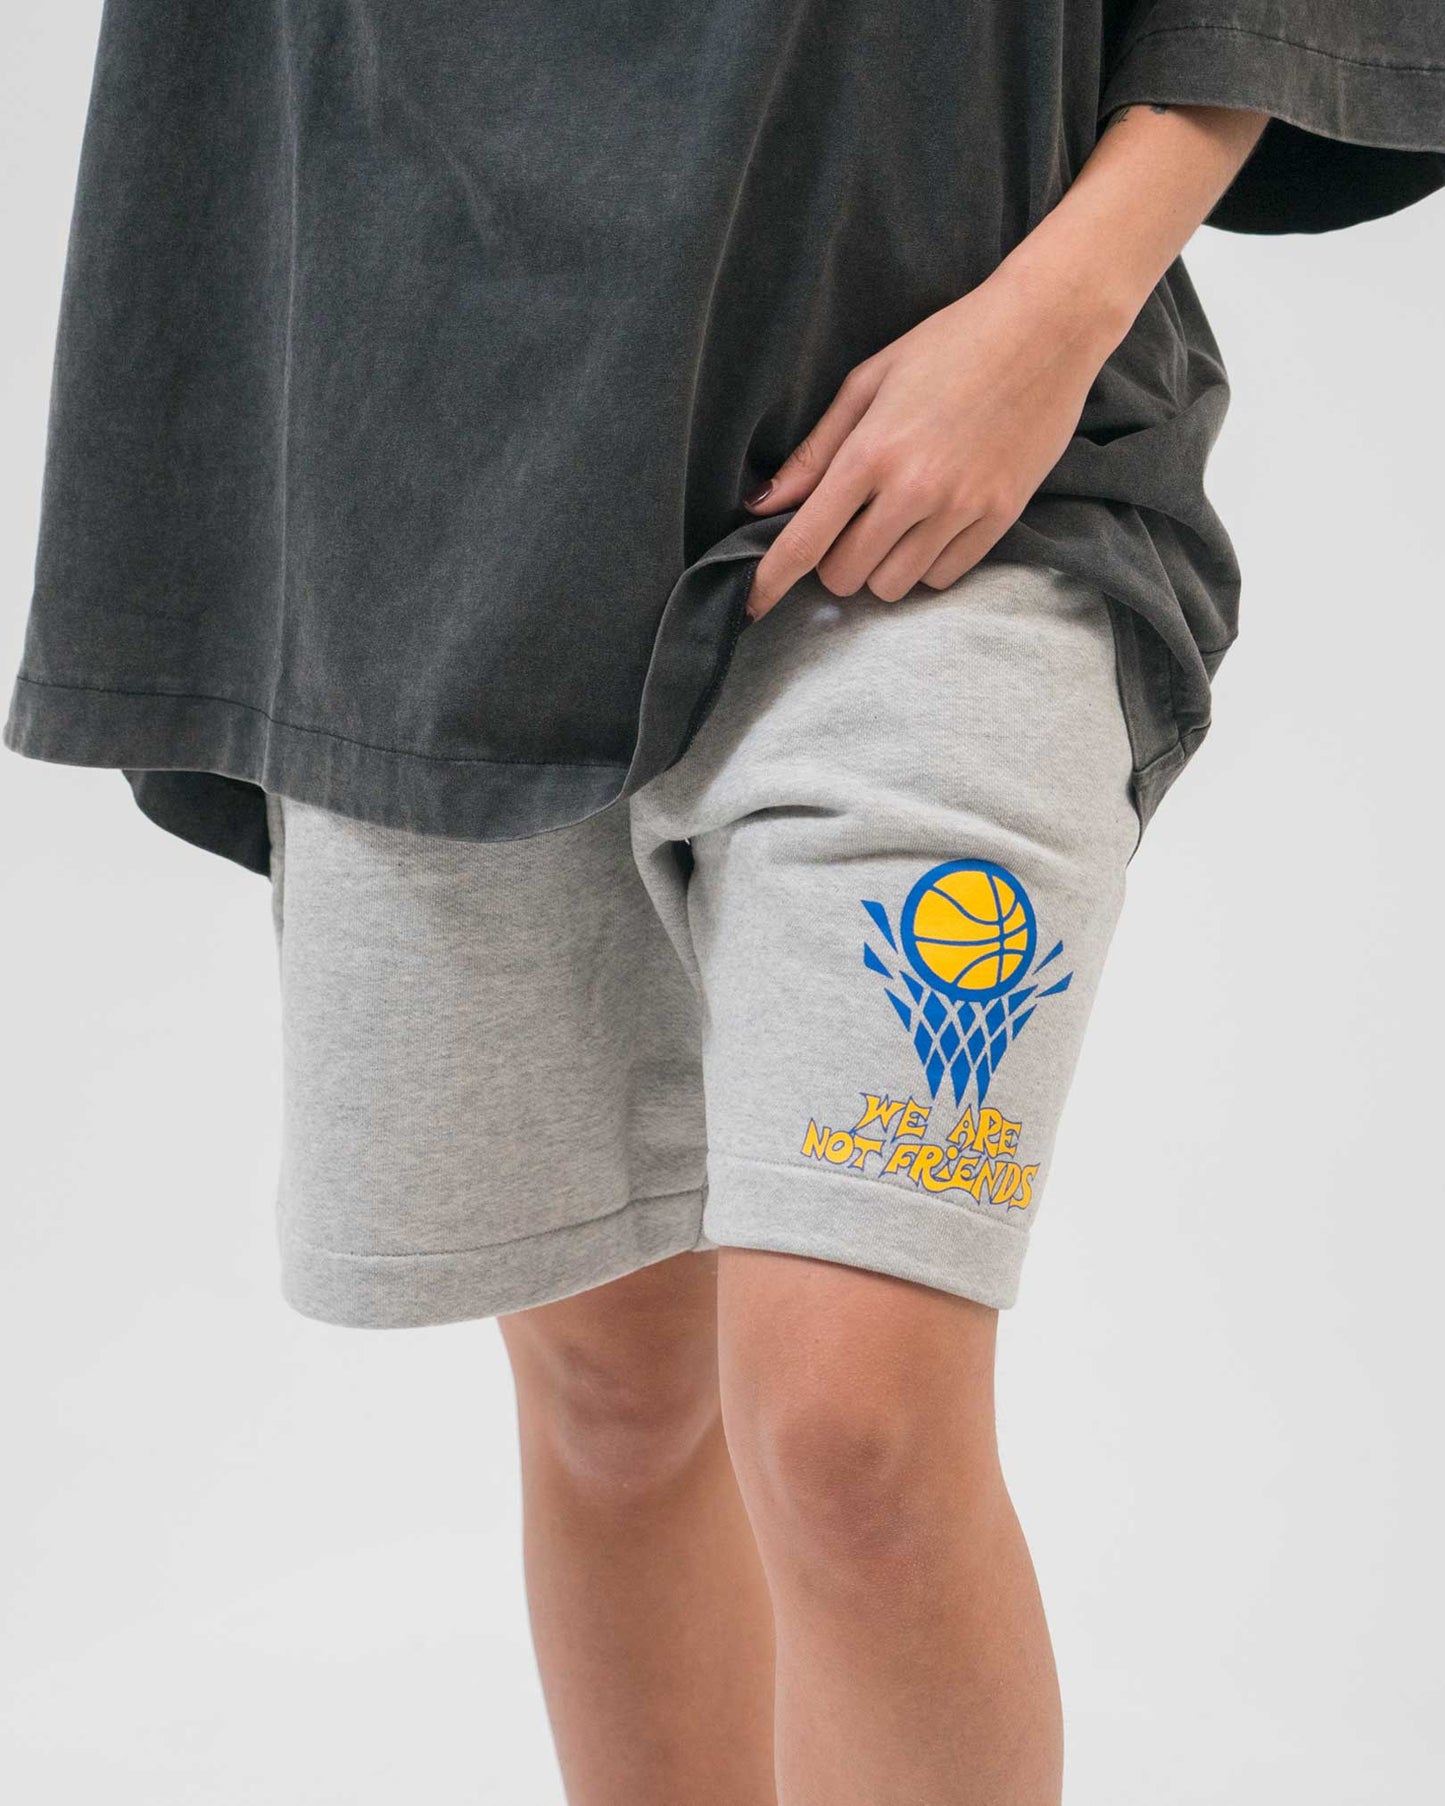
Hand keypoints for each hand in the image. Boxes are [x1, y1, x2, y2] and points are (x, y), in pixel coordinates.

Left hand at [742, 101, 1269, 620]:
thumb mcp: (868, 383)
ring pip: (892, 586)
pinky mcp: (1000, 518)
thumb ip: (814, 452)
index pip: (805, 542)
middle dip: (835, 561)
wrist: (1047, 329)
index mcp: (871, 452)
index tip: (750, 606)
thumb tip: (764, 506)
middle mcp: (913, 491)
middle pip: (845, 576)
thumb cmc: (951, 344)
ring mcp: (961, 509)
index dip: (770, 582)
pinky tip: (932, 525)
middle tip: (849, 525)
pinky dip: (926, 564)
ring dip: (881, 567)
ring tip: (895, 522)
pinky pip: (943, 577)